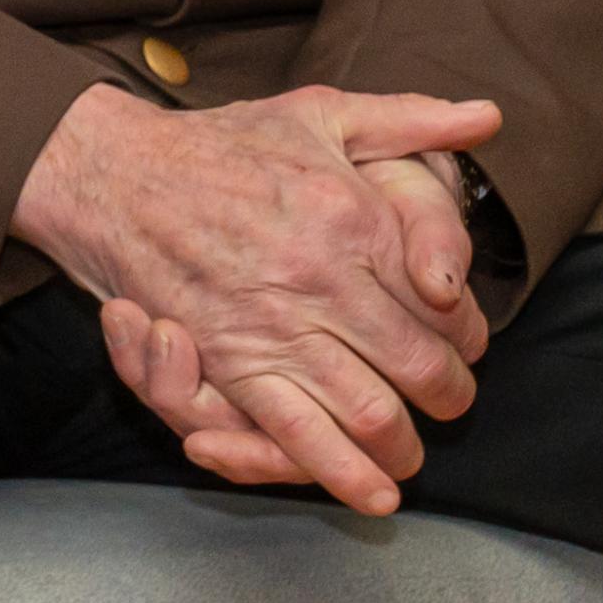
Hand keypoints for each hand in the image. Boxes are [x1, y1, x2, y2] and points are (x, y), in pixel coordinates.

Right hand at [95, 148, 486, 491]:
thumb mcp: (319, 112)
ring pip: (373, 414)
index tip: (462, 341)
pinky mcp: (229, 362)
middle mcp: (323, 278)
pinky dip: (343, 473)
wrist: (114, 172)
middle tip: (449, 401)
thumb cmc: (220, 144)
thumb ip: (409, 118)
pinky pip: (300, 435)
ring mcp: (275, 325)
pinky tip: (374, 489)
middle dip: (450, 397)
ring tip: (409, 450)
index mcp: (355, 216)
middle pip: (424, 369)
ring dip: (403, 444)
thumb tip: (488, 117)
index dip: (468, 333)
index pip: (449, 304)